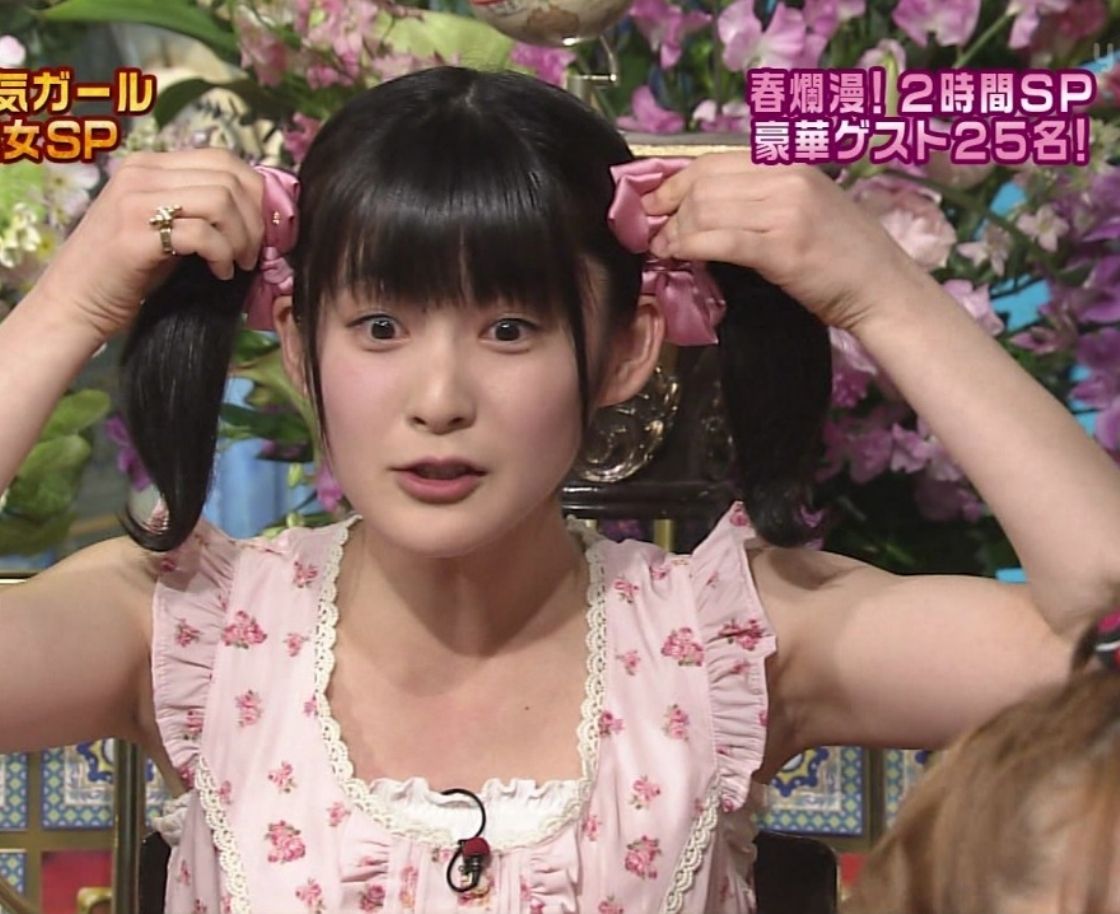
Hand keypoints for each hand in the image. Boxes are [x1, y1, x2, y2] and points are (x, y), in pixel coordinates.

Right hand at [33, 148, 264, 342]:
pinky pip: (202, 234)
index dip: (255, 193)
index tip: (261, 228)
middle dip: (255, 219)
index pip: (222, 158)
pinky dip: (222, 255)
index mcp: (149, 165)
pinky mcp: (135, 236)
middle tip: (253, 253)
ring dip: (241, 237)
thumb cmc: (125, 270)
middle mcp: (141, 173)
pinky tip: (220, 273)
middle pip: (228, 177)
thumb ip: (199, 208)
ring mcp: (135, 202)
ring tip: (237, 263)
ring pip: (220, 201)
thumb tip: (257, 212)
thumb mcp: (164, 226)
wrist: (74, 302)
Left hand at [641, 152, 924, 332]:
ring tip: (660, 249)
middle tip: (648, 231)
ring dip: (672, 231)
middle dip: (666, 208)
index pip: (713, 162)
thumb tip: (700, 207)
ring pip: (705, 209)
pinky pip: (719, 239)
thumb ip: (758, 198)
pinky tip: (676, 257)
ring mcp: (785, 210)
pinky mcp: (781, 247)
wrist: (883, 289)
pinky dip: (688, 246)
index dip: (673, 181)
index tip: (651, 203)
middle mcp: (786, 178)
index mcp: (788, 163)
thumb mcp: (804, 207)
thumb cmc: (842, 256)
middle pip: (703, 184)